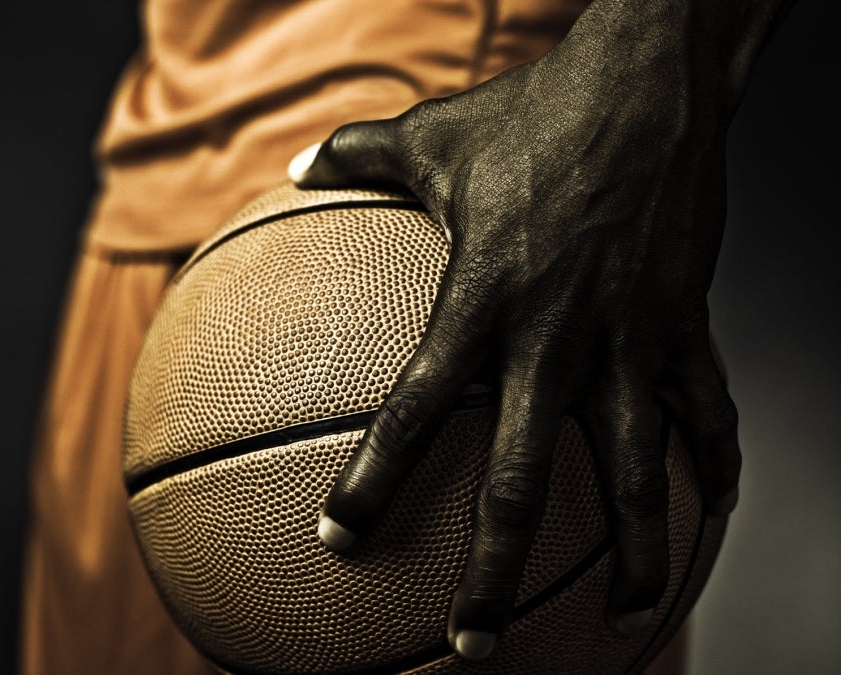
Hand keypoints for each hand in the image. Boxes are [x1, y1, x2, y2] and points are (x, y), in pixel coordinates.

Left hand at [288, 1, 751, 660]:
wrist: (652, 85)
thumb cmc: (536, 110)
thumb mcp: (432, 132)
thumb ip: (358, 156)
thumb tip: (297, 162)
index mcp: (480, 301)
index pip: (415, 410)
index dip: (373, 480)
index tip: (339, 541)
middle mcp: (553, 337)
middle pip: (523, 480)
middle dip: (497, 572)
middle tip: (474, 643)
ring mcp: (629, 339)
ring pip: (636, 471)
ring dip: (638, 553)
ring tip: (633, 619)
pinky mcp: (687, 325)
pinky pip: (709, 411)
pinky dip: (716, 463)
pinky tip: (715, 509)